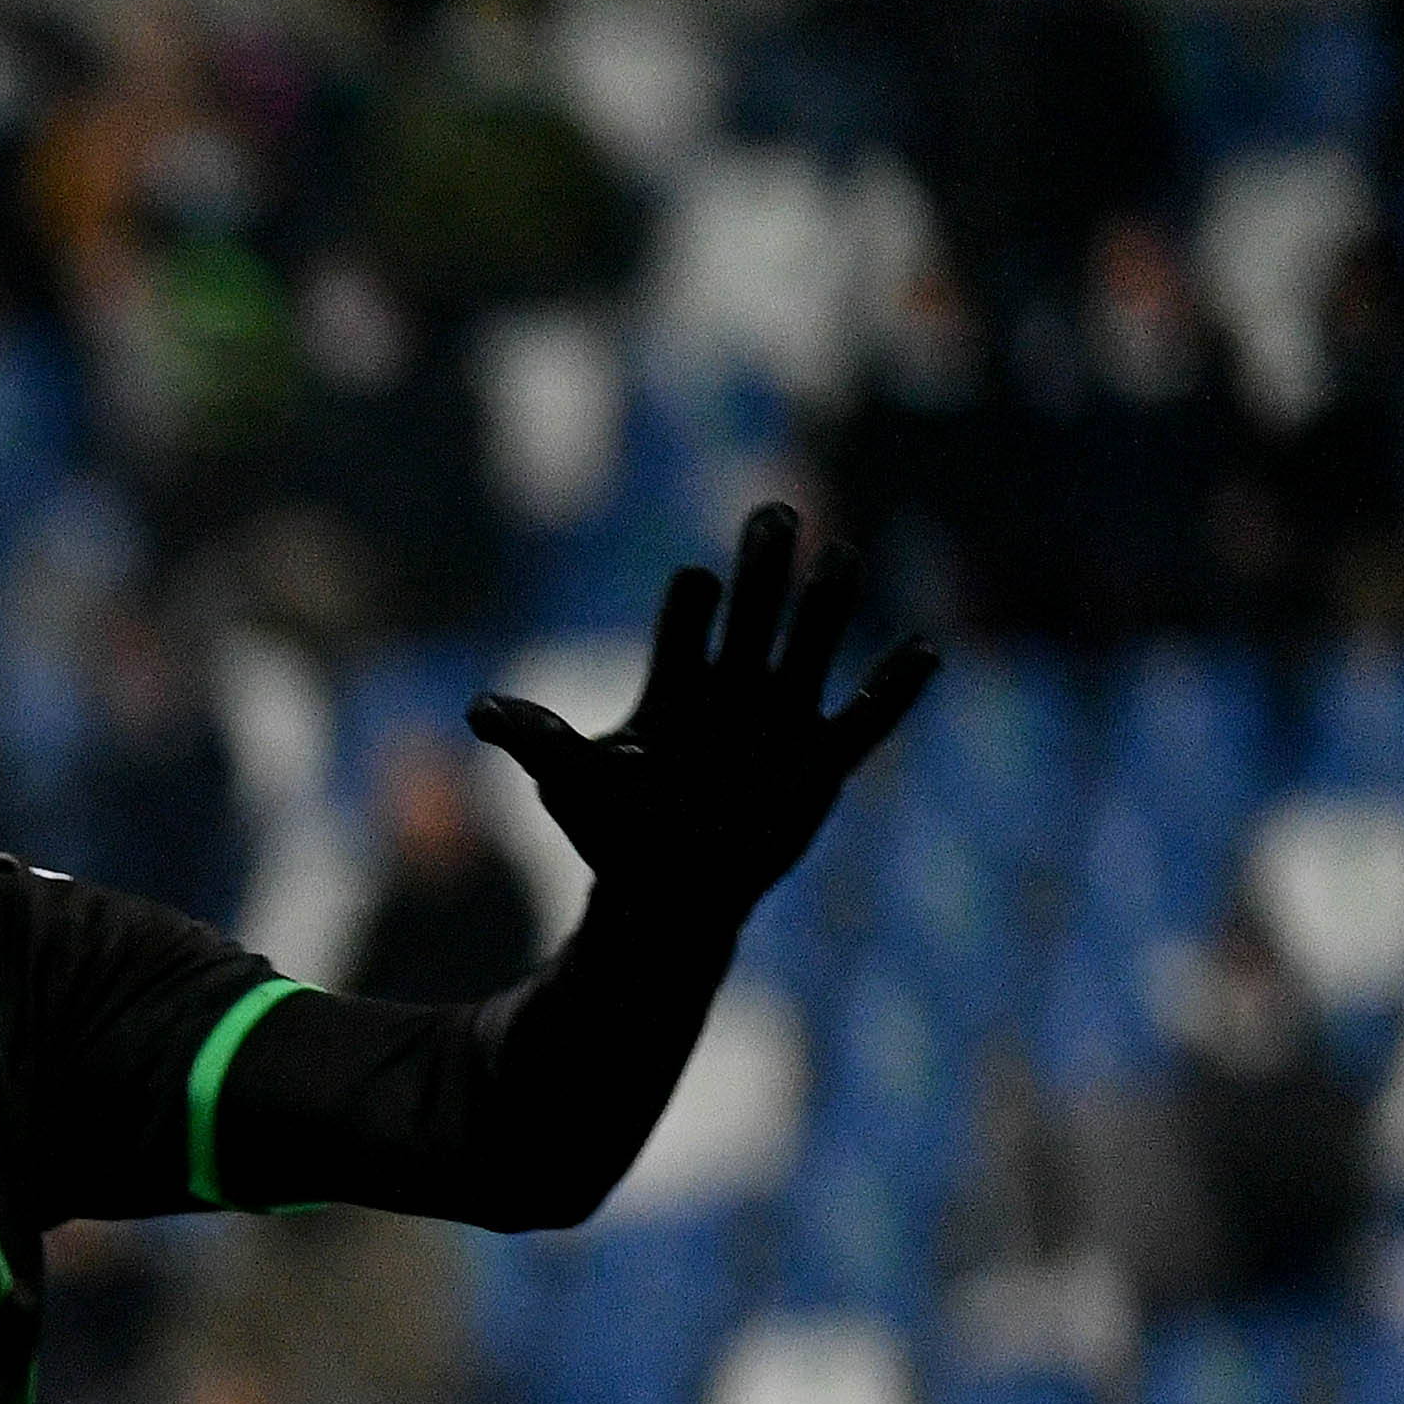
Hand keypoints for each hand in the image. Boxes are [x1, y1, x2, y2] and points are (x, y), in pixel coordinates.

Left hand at [466, 504, 932, 924]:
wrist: (665, 892)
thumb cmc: (614, 832)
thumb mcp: (573, 785)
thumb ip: (539, 741)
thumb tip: (479, 709)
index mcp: (676, 686)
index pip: (686, 623)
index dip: (692, 603)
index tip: (697, 585)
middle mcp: (733, 689)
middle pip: (754, 612)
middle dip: (764, 565)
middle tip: (773, 511)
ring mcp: (779, 721)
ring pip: (810, 649)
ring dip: (825, 607)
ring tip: (841, 555)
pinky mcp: (819, 764)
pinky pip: (866, 719)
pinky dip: (894, 690)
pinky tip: (925, 650)